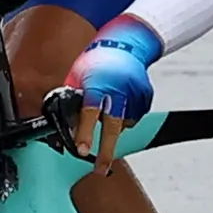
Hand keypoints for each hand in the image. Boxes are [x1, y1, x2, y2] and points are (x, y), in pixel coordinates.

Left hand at [65, 16, 162, 166]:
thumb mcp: (77, 75)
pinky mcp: (146, 97)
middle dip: (106, 150)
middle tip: (99, 168)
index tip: (82, 150)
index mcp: (98, 82)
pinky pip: (133, 116)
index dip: (85, 132)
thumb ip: (73, 98)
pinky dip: (124, 115)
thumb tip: (66, 123)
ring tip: (107, 108)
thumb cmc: (96, 60)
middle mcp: (119, 90)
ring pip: (123, 123)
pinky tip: (118, 103)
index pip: (89, 112)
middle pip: (113, 126)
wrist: (126, 43)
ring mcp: (135, 94)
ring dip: (113, 125)